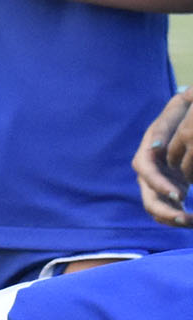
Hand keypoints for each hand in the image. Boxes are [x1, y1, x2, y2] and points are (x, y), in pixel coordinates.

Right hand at [134, 87, 192, 225]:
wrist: (189, 118)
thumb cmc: (184, 113)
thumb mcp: (176, 112)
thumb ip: (164, 128)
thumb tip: (154, 147)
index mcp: (147, 152)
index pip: (145, 172)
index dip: (159, 185)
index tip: (180, 194)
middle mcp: (149, 171)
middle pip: (148, 197)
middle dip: (165, 211)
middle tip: (185, 218)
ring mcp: (159, 183)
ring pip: (158, 209)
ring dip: (172, 219)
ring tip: (192, 222)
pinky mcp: (171, 190)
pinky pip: (171, 210)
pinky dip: (180, 218)